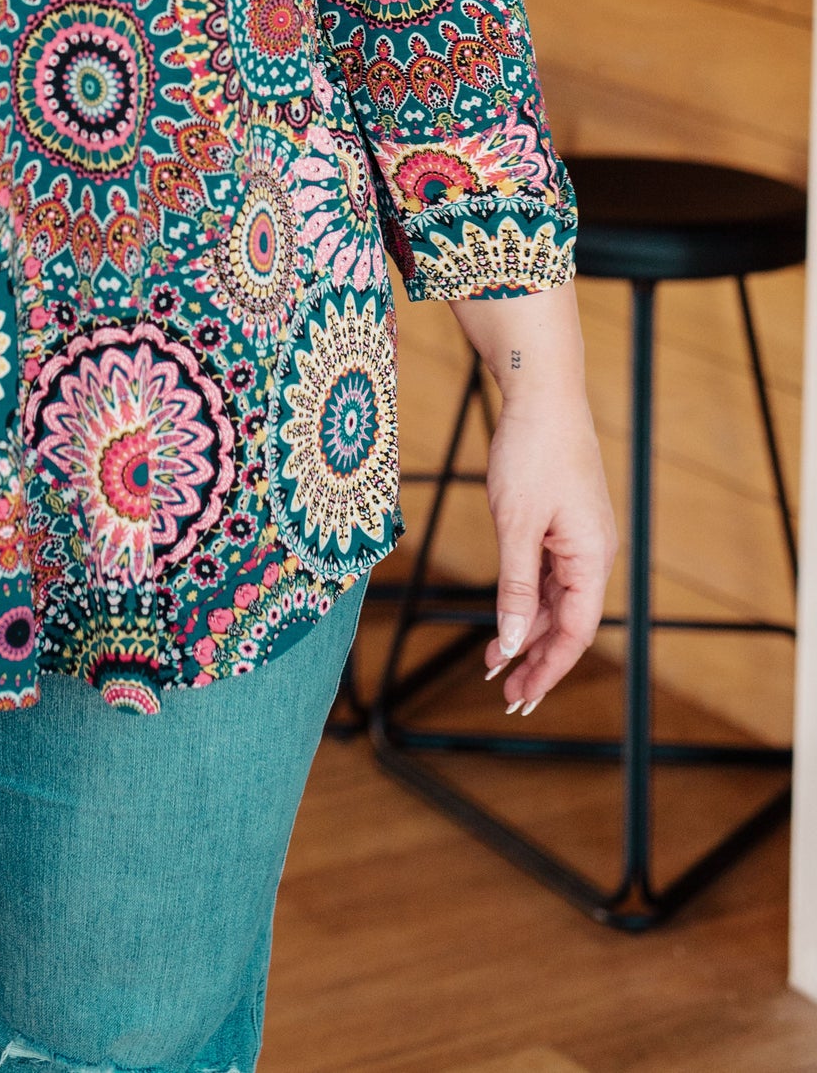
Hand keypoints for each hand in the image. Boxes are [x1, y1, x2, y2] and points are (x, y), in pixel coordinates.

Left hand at [480, 380, 616, 711]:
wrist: (541, 392)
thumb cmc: (531, 452)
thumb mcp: (516, 524)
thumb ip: (516, 586)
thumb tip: (512, 641)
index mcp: (592, 558)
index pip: (573, 632)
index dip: (547, 669)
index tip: (520, 698)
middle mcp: (593, 553)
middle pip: (568, 622)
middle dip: (537, 661)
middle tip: (506, 697)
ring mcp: (580, 538)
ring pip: (556, 600)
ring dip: (528, 632)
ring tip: (496, 664)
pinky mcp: (564, 524)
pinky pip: (549, 575)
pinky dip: (527, 599)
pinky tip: (507, 616)